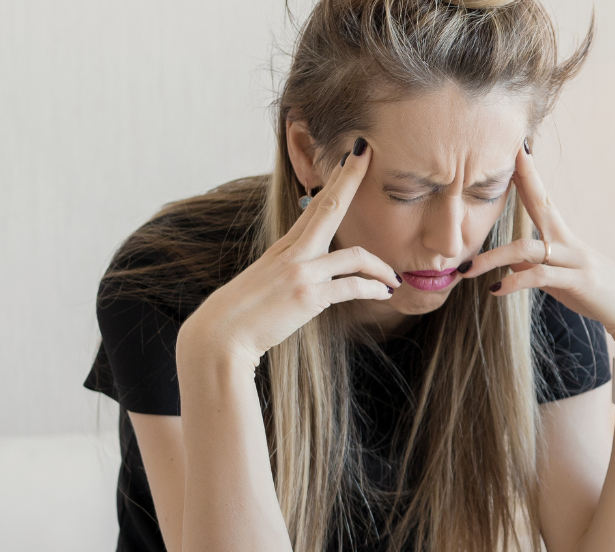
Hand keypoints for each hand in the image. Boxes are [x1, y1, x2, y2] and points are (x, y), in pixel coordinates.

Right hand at [180, 138, 399, 368]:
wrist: (221, 334)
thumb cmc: (245, 311)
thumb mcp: (268, 278)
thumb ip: (292, 266)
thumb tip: (312, 265)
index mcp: (285, 246)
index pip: (315, 205)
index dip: (335, 180)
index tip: (351, 156)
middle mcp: (293, 253)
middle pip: (329, 207)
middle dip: (350, 178)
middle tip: (369, 154)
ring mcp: (300, 272)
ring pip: (353, 256)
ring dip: (380, 267)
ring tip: (393, 279)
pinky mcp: (307, 296)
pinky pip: (351, 287)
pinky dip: (372, 288)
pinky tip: (384, 293)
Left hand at [462, 143, 614, 359]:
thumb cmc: (600, 296)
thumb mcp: (562, 281)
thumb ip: (538, 270)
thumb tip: (514, 266)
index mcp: (565, 239)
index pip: (541, 200)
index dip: (527, 175)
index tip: (514, 150)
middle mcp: (570, 243)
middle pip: (541, 203)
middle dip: (524, 178)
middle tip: (505, 154)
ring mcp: (576, 261)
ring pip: (528, 249)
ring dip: (493, 258)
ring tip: (466, 269)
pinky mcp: (579, 282)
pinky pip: (540, 277)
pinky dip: (514, 283)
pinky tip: (495, 290)